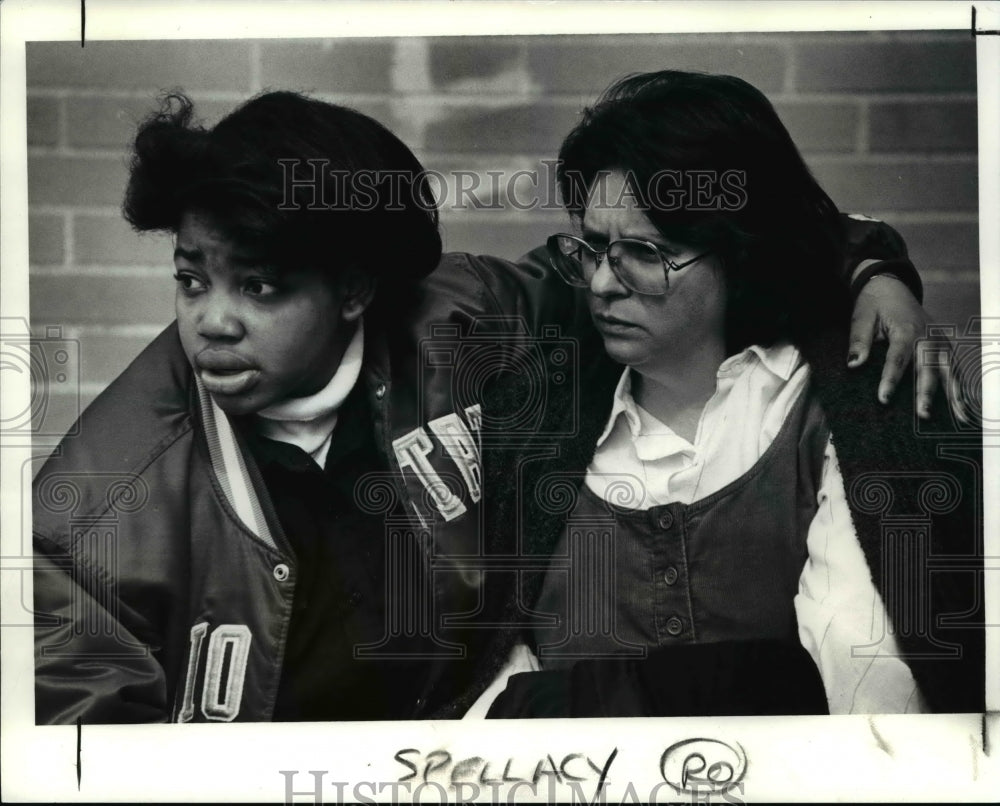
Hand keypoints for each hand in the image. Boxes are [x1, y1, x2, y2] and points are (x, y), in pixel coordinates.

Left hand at [847, 275, 968, 421]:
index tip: (883, 399)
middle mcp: (928, 336)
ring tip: (957, 417)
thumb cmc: (874, 304)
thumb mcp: (861, 317)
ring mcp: (940, 340)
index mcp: (905, 329)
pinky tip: (961, 407)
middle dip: (926, 393)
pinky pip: (954, 368)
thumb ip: (858, 341)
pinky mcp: (944, 345)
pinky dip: (959, 386)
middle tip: (923, 415)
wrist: (891, 287)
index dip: (890, 380)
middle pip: (928, 367)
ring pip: (949, 370)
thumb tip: (853, 365)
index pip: (898, 359)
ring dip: (953, 394)